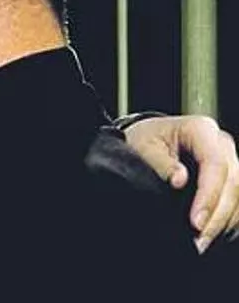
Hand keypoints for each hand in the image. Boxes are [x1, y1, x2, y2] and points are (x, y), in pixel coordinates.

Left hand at [123, 115, 238, 252]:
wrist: (149, 138)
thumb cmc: (145, 141)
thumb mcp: (143, 147)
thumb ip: (161, 163)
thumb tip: (179, 181)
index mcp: (201, 129)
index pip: (215, 164)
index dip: (209, 196)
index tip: (195, 222)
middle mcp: (222, 143)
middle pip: (234, 183)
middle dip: (217, 216)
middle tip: (199, 241)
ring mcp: (231, 159)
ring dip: (224, 223)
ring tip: (202, 244)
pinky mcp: (232, 177)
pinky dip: (229, 221)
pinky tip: (212, 236)